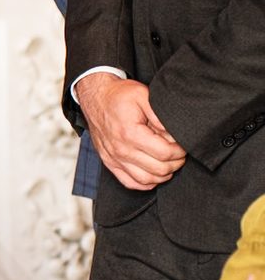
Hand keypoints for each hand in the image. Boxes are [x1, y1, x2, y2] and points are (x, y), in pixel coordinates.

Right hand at [75, 73, 186, 190]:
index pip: (164, 153)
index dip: (180, 152)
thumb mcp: (144, 96)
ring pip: (145, 180)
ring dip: (162, 175)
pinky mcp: (109, 162)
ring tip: (169, 163)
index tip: (183, 145)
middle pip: (158, 169)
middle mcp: (121, 150)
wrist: (95, 97)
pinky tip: (153, 173)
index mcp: (130, 134)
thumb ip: (160, 115)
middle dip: (175, 163)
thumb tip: (174, 134)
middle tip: (180, 154)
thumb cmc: (119, 96)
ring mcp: (114, 158)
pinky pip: (130, 182)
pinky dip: (145, 183)